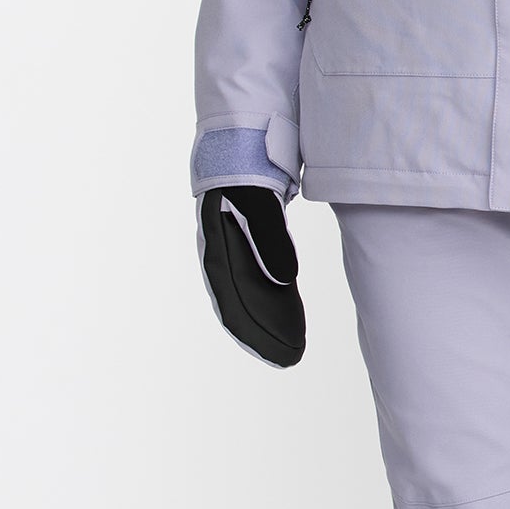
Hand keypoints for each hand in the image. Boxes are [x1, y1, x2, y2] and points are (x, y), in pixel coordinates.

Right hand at [197, 185, 305, 366]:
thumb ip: (269, 237)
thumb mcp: (258, 201)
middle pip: (241, 304)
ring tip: (293, 348)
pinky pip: (264, 281)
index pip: (230, 298)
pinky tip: (292, 318)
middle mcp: (223, 256)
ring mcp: (236, 253)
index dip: (247, 328)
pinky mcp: (253, 248)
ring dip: (270, 322)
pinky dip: (278, 301)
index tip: (270, 351)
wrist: (243, 149)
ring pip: (253, 296)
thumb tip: (285, 279)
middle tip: (289, 360)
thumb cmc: (247, 173)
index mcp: (216, 248)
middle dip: (262, 334)